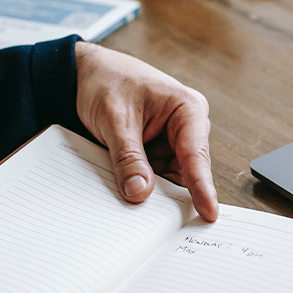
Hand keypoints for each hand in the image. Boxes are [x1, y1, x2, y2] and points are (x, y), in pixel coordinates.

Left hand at [74, 42, 218, 221]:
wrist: (84, 73)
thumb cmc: (106, 81)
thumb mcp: (115, 120)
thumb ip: (129, 158)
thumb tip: (140, 192)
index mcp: (187, 108)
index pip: (196, 155)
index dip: (202, 186)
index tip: (208, 212)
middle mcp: (186, 124)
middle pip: (187, 170)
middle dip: (172, 192)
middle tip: (161, 219)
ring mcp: (173, 138)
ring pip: (170, 175)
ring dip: (154, 188)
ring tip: (134, 195)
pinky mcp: (158, 148)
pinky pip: (156, 173)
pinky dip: (143, 182)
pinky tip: (130, 187)